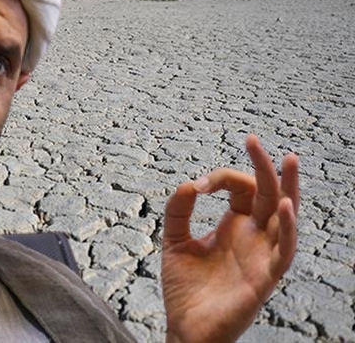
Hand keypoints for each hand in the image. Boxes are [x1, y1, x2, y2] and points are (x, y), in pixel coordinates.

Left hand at [161, 134, 298, 342]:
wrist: (186, 328)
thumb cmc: (186, 288)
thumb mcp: (174, 241)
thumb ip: (178, 211)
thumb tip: (189, 183)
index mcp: (234, 225)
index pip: (240, 188)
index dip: (220, 179)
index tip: (198, 185)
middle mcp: (252, 237)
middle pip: (268, 194)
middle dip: (264, 166)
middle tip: (253, 140)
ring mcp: (261, 255)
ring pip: (285, 217)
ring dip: (289, 189)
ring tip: (290, 160)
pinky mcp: (265, 277)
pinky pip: (284, 251)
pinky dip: (286, 228)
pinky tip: (283, 206)